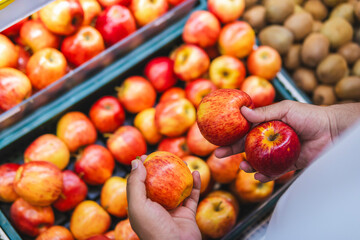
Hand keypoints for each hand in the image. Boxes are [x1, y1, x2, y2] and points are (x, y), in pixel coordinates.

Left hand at [127, 155, 201, 239]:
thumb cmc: (153, 229)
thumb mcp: (138, 205)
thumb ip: (135, 183)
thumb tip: (136, 162)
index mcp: (141, 207)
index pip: (139, 184)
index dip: (141, 169)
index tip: (146, 156)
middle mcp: (156, 208)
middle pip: (160, 184)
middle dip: (163, 170)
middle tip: (165, 156)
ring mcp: (173, 211)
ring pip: (177, 189)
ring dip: (181, 175)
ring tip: (183, 162)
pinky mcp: (187, 214)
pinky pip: (193, 196)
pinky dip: (195, 184)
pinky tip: (196, 173)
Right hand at [215, 100, 359, 181]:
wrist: (332, 130)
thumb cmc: (309, 115)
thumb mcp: (285, 109)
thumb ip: (264, 113)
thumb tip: (242, 111)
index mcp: (267, 125)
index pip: (245, 131)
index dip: (232, 135)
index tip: (219, 139)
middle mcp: (270, 139)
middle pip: (247, 147)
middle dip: (233, 151)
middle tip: (219, 154)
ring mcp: (277, 153)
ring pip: (258, 161)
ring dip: (248, 165)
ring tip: (244, 166)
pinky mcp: (288, 164)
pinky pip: (273, 171)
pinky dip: (265, 175)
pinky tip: (258, 175)